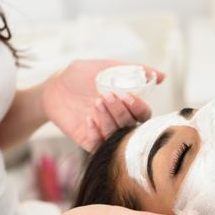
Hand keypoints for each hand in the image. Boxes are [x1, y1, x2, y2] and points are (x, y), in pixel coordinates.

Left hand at [41, 60, 164, 151]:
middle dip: (121, 112)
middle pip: (132, 126)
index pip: (144, 114)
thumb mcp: (106, 68)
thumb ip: (133, 71)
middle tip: (106, 96)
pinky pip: (98, 146)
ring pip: (117, 136)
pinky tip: (87, 119)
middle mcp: (118, 121)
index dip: (138, 107)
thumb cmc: (80, 76)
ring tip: (96, 103)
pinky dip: (95, 134)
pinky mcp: (88, 140)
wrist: (52, 87)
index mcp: (126, 105)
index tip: (126, 95)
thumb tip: (162, 76)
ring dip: (108, 120)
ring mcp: (104, 132)